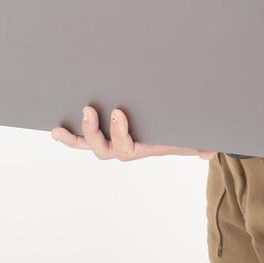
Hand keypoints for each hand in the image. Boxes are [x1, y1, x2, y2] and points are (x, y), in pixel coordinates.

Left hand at [51, 105, 217, 160]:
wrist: (174, 130)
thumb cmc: (180, 132)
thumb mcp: (190, 137)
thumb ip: (199, 144)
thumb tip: (208, 152)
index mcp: (140, 149)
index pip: (125, 148)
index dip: (118, 134)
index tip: (118, 112)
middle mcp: (122, 148)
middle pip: (102, 149)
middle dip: (93, 132)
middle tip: (89, 109)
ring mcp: (110, 141)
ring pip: (89, 145)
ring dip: (74, 137)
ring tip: (58, 129)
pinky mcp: (103, 133)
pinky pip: (83, 138)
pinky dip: (70, 136)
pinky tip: (55, 130)